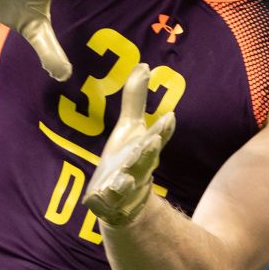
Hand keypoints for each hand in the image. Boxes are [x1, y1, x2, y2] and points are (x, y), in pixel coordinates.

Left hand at [83, 64, 176, 225]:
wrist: (121, 204)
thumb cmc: (128, 158)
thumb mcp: (130, 127)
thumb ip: (136, 98)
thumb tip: (143, 65)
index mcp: (144, 150)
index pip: (156, 137)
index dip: (163, 129)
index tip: (169, 117)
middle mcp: (138, 169)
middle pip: (145, 161)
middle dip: (148, 152)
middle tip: (152, 142)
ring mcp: (124, 188)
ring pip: (127, 185)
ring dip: (126, 181)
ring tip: (123, 178)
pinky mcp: (106, 204)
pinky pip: (104, 203)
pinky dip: (102, 200)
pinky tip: (98, 195)